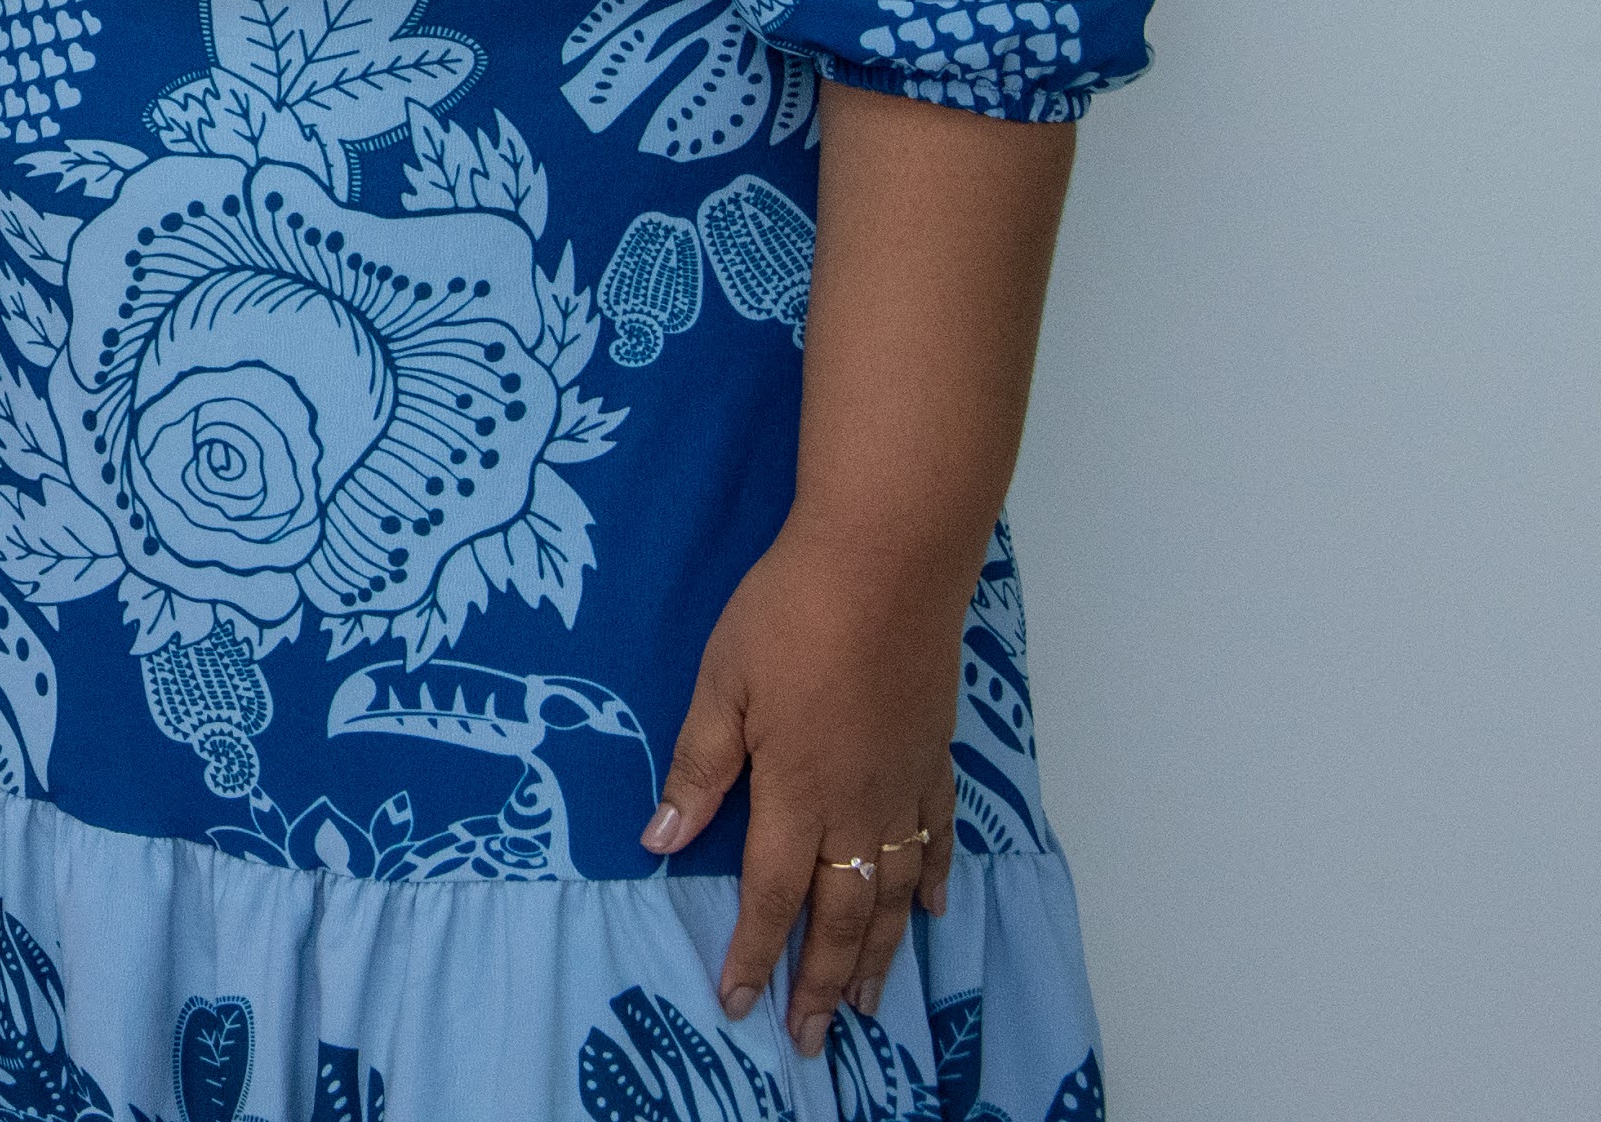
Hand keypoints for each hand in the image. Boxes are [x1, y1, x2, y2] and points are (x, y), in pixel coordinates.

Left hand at [644, 528, 968, 1054]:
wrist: (886, 560)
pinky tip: (933, 913)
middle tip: (815, 1040)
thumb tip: (662, 841)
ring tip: (869, 1003)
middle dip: (823, 982)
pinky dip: (935, 881)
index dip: (756, 956)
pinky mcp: (933, 755)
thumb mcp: (721, 684)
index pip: (773, 897)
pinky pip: (939, 836)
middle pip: (842, 915)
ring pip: (896, 892)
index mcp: (797, 792)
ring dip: (880, 953)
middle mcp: (858, 805)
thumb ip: (699, 768)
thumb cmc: (790, 612)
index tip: (741, 1006)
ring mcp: (904, 783)